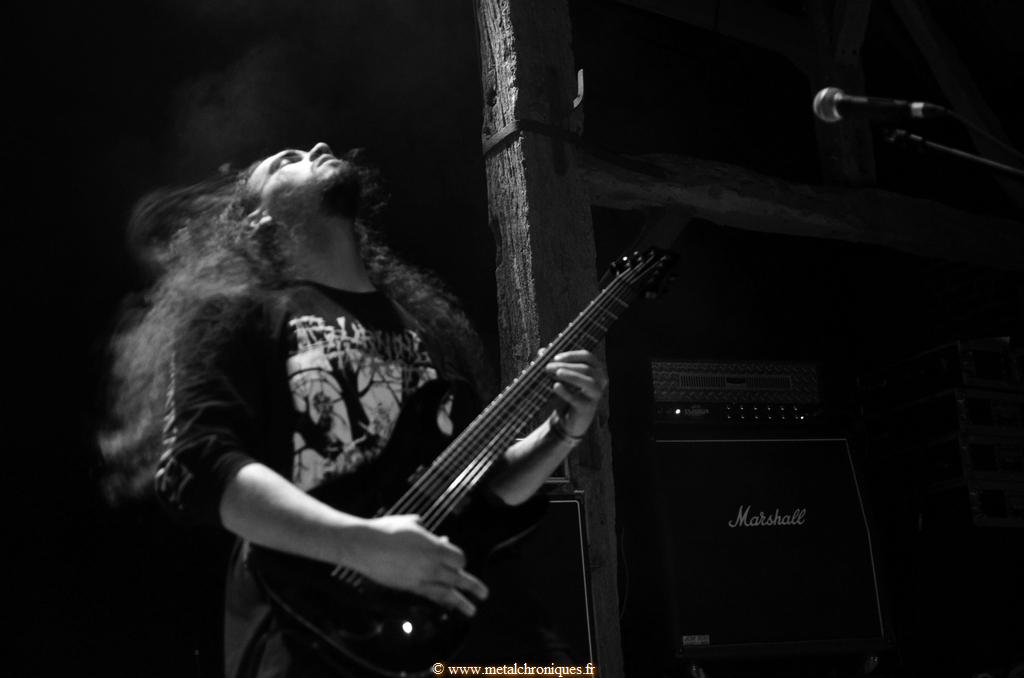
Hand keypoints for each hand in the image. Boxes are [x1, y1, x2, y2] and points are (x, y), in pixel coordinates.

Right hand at [348, 514, 487, 615]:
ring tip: (472, 611)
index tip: (458, 562)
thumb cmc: (388, 530)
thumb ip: (429, 534)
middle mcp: (431, 564)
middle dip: (473, 587)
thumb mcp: (412, 525)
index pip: (459, 559)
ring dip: (461, 602)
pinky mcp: (409, 587)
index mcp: (433, 546)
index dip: (460, 561)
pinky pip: (430, 596)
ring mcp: (420, 577)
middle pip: (458, 578)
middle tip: (485, 595)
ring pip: (447, 592)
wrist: (364, 545)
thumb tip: (442, 539)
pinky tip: (449, 605)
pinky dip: (442, 601)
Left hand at [542, 349, 608, 436]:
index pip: (588, 356)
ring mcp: (595, 395)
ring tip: (557, 373)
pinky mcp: (587, 408)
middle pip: (586, 368)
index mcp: (596, 370)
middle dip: (567, 365)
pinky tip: (555, 386)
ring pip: (588, 382)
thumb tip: (542, 351)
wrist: (568, 421)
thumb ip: (553, 364)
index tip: (555, 357)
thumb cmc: (567, 394)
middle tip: (548, 367)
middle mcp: (600, 381)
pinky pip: (577, 399)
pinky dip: (566, 392)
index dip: (572, 355)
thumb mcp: (561, 378)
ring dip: (571, 375)